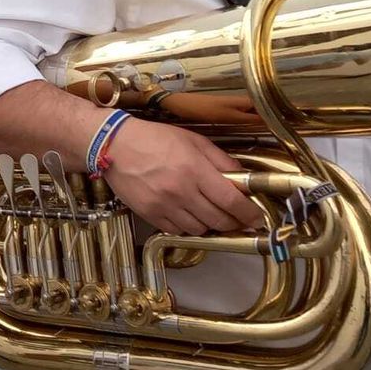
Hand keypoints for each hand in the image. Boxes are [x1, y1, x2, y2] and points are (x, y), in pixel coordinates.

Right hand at [103, 117, 263, 234]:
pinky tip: (187, 215)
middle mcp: (180, 191)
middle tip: (238, 219)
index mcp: (195, 170)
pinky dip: (187, 227)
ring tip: (210, 215)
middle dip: (234, 222)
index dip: (249, 214)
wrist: (113, 145)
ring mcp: (163, 205)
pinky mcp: (149, 214)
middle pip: (218, 220)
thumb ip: (220, 160)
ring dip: (209, 225)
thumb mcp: (192, 140)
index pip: (231, 200)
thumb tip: (241, 177)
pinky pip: (176, 230)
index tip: (257, 218)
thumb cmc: (153, 138)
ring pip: (199, 229)